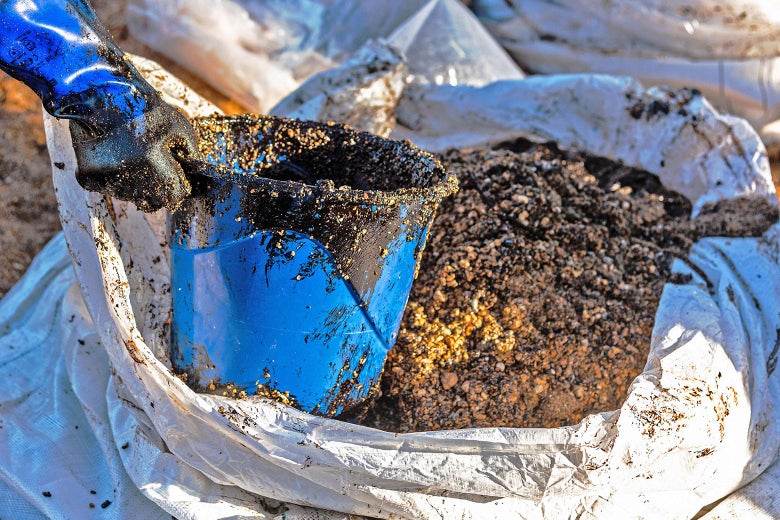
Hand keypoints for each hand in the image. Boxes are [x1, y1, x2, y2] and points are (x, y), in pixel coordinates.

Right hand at [69, 99, 197, 211]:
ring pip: (132, 197)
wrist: (102, 94)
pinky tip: (118, 159)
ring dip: (138, 185)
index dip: (180, 187)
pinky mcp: (88, 177)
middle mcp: (125, 171)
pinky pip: (110, 190)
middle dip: (160, 189)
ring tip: (135, 158)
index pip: (175, 195)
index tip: (178, 179)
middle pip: (154, 202)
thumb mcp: (179, 126)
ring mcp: (104, 176)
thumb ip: (190, 155)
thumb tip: (192, 178)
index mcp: (150, 158)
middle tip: (157, 170)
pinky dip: (117, 180)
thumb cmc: (145, 110)